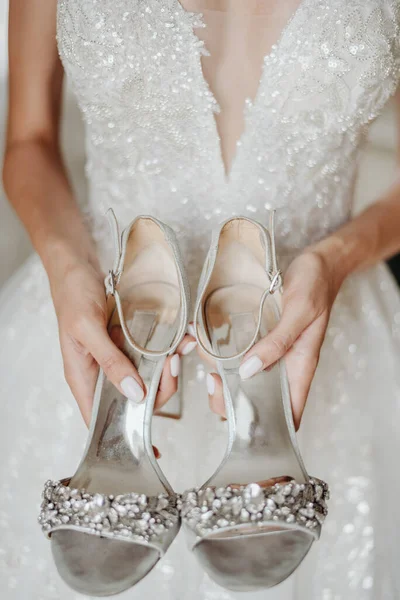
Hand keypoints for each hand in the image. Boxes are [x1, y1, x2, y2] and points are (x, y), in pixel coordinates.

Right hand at [50, 259, 195, 425]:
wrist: (77, 264)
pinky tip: (181, 337)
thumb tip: (135, 394)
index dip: (125, 436)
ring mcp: (117, 357)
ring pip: (148, 377)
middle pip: (136, 399)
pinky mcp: (129, 342)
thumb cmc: (72, 295)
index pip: (103, 419)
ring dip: (169, 366)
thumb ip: (110, 362)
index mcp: (84, 378)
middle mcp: (102, 373)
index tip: (152, 448)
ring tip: (181, 347)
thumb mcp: (87, 328)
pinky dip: (168, 348)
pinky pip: (152, 353)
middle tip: (173, 363)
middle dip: (160, 387)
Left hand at [206, 251, 342, 428]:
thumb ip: (277, 342)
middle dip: (230, 399)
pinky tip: (203, 342)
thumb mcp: (299, 311)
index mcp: (300, 368)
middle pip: (257, 401)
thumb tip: (248, 371)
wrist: (319, 262)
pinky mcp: (261, 339)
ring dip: (221, 375)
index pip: (288, 414)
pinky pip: (239, 355)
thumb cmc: (316, 286)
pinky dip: (221, 354)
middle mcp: (284, 367)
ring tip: (204, 357)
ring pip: (243, 381)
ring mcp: (272, 354)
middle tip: (212, 379)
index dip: (265, 426)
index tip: (236, 416)